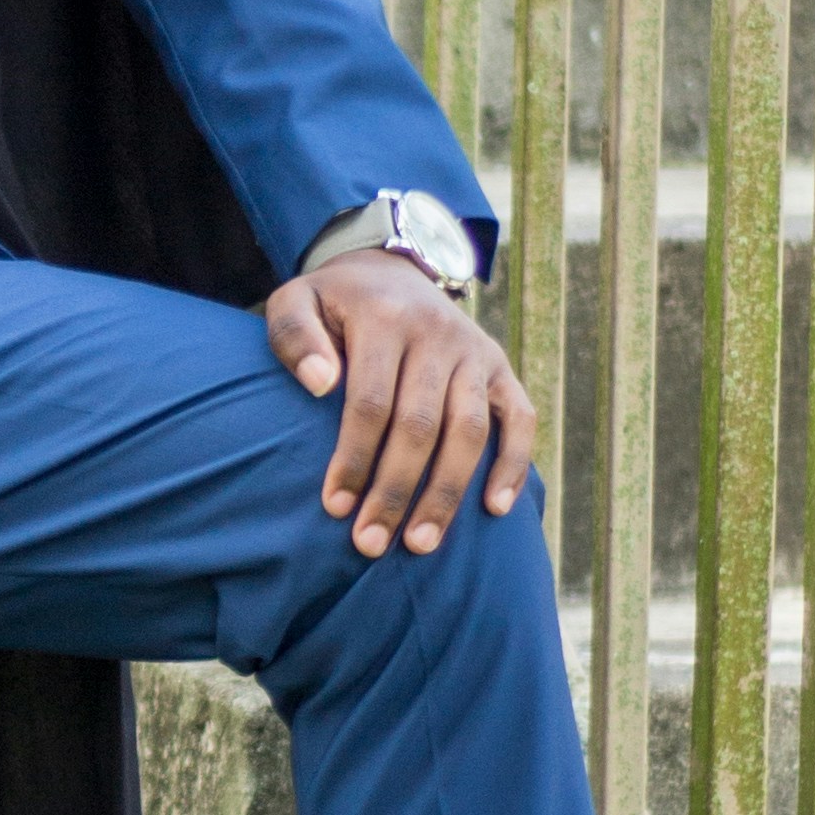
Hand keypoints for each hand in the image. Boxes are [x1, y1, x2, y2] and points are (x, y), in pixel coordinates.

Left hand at [259, 253, 534, 557]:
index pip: (370, 402)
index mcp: (385, 318)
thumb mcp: (296, 301)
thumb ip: (294, 337)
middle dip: (395, 490)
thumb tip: (319, 384)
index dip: (354, 458)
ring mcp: (475, 352)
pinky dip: (512, 464)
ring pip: (469, 431)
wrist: (391, 270)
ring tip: (420, 543)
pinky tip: (494, 510)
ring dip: (446, 493)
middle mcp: (437, 334)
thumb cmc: (333, 305)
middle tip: (371, 543)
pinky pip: (520, 418)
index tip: (334, 507)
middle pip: (420, 425)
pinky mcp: (500, 368)